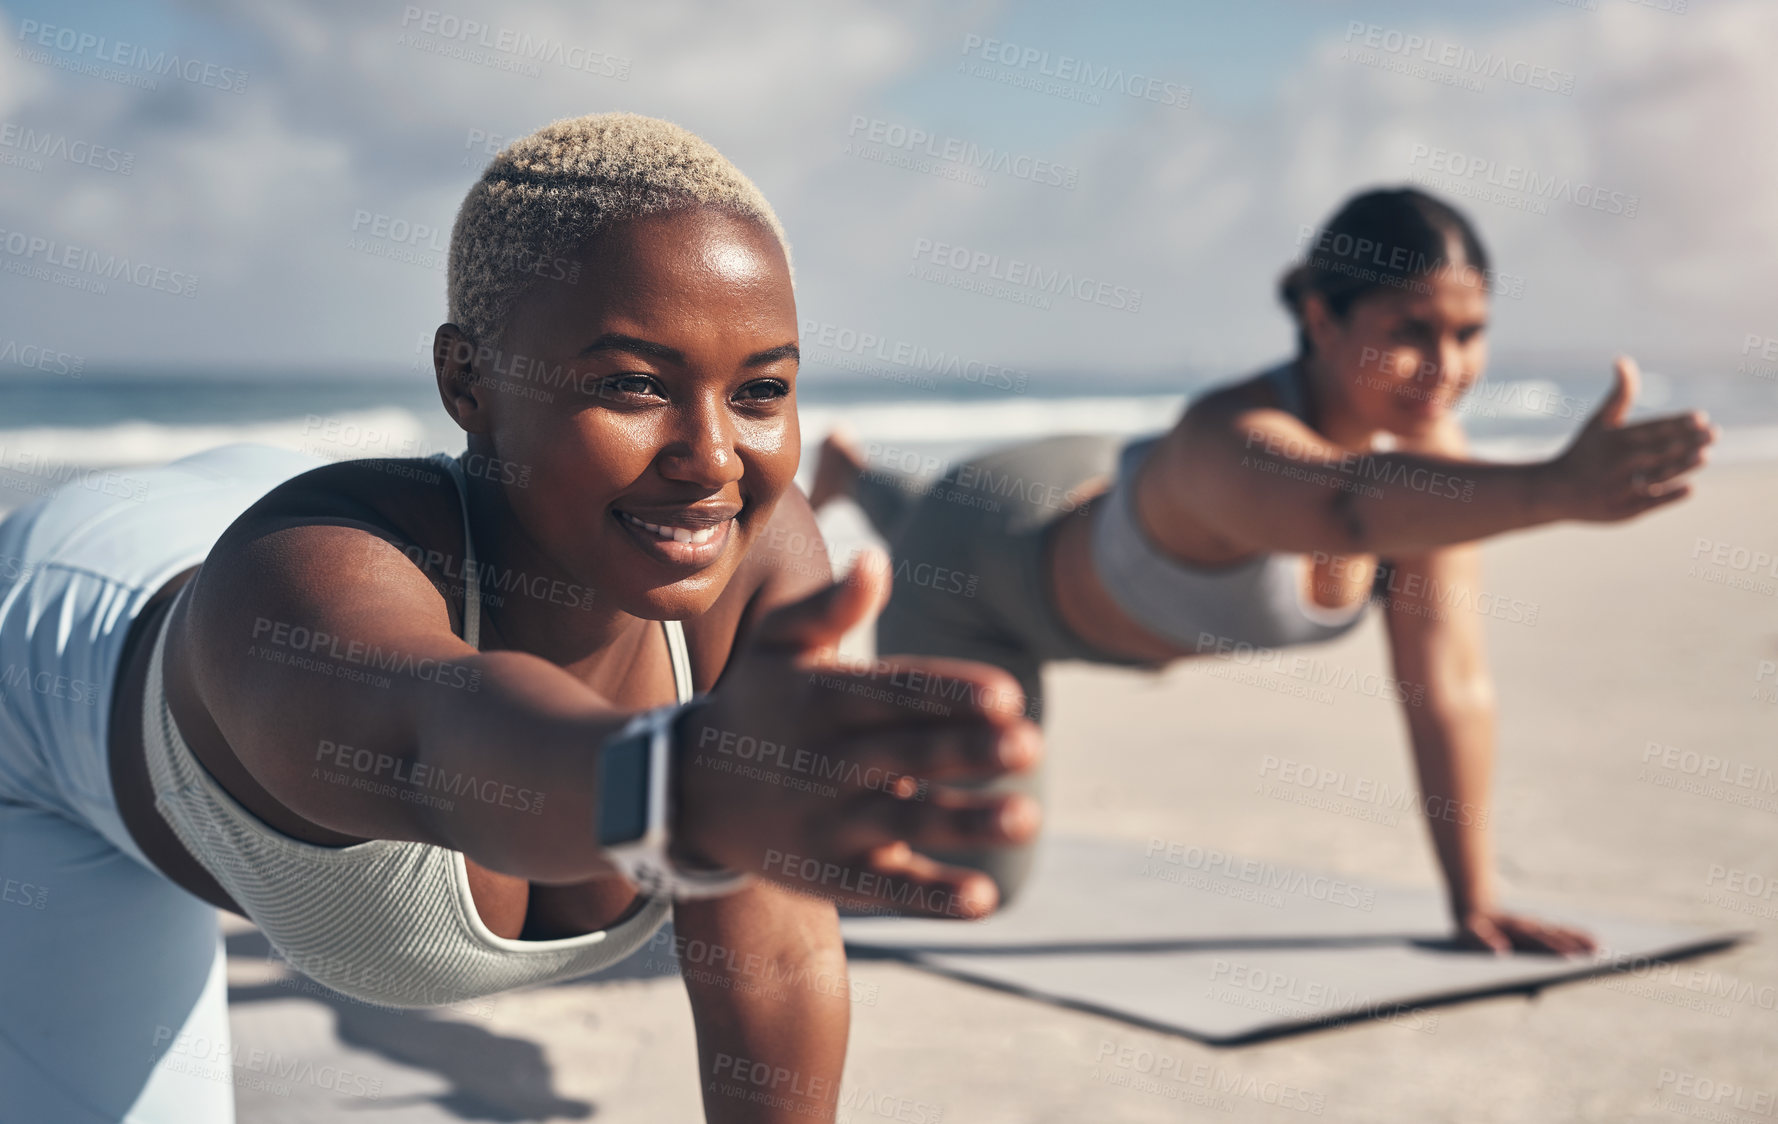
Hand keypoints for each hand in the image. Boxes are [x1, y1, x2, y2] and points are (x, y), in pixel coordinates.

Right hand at [672, 548, 1042, 919]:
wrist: (689, 790)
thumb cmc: (758, 699)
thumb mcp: (777, 644)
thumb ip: (829, 605)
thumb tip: (877, 559)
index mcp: (822, 698)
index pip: (894, 692)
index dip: (950, 693)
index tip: (1009, 696)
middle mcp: (826, 761)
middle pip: (907, 754)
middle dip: (968, 751)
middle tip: (1032, 743)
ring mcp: (829, 822)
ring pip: (905, 821)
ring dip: (967, 823)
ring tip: (1027, 817)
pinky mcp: (831, 874)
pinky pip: (885, 888)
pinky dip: (931, 897)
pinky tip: (984, 899)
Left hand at [1454, 907, 1597, 956]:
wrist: (1472, 905)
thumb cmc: (1471, 925)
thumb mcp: (1468, 931)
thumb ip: (1482, 940)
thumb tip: (1499, 953)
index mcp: (1513, 929)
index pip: (1537, 941)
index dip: (1553, 950)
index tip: (1570, 959)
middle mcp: (1527, 927)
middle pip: (1554, 937)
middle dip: (1574, 946)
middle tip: (1597, 954)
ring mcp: (1534, 927)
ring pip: (1561, 932)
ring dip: (1579, 940)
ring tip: (1601, 948)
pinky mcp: (1537, 929)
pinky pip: (1560, 932)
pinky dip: (1576, 936)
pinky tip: (1593, 943)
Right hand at [1545, 356, 1714, 520]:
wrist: (1553, 491)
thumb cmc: (1583, 453)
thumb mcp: (1598, 422)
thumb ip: (1619, 394)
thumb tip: (1623, 359)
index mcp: (1612, 440)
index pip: (1650, 428)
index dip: (1677, 422)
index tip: (1700, 417)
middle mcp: (1614, 463)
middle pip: (1658, 450)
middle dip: (1688, 441)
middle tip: (1714, 434)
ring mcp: (1617, 488)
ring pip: (1656, 475)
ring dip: (1683, 466)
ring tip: (1705, 455)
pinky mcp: (1619, 511)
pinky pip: (1648, 503)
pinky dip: (1668, 496)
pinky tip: (1689, 488)